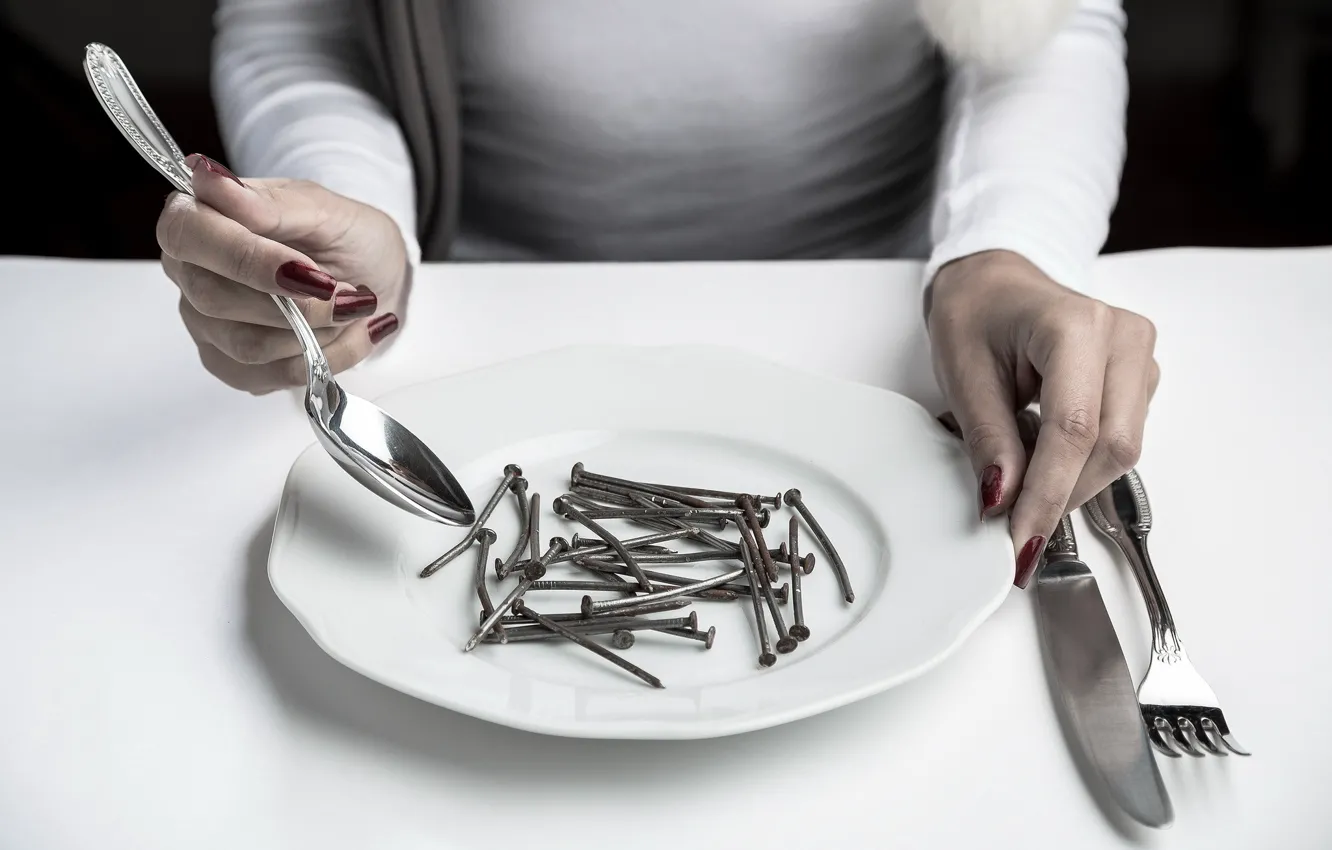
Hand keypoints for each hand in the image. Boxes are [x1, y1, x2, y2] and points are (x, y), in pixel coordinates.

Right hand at [157, 154, 406, 393]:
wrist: (375, 280)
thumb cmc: (345, 235)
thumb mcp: (323, 208)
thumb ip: (267, 203)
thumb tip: (206, 176)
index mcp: (199, 217)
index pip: (187, 235)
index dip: (245, 258)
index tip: (305, 269)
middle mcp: (191, 273)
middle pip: (213, 298)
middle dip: (295, 303)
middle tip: (348, 293)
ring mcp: (208, 324)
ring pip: (246, 346)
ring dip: (316, 330)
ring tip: (353, 307)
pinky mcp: (234, 365)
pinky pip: (273, 377)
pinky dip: (326, 358)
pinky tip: (349, 333)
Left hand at [927, 250, 1159, 587]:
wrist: (994, 284)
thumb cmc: (976, 314)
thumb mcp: (964, 375)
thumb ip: (989, 440)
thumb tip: (1003, 502)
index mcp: (1076, 326)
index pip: (1074, 430)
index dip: (1047, 493)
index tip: (1019, 540)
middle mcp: (1123, 338)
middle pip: (1111, 447)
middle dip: (1062, 496)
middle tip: (1014, 530)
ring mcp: (1140, 356)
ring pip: (1123, 450)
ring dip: (1073, 485)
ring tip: (1023, 490)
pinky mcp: (1139, 378)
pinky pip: (1122, 439)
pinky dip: (1082, 466)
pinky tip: (1046, 464)